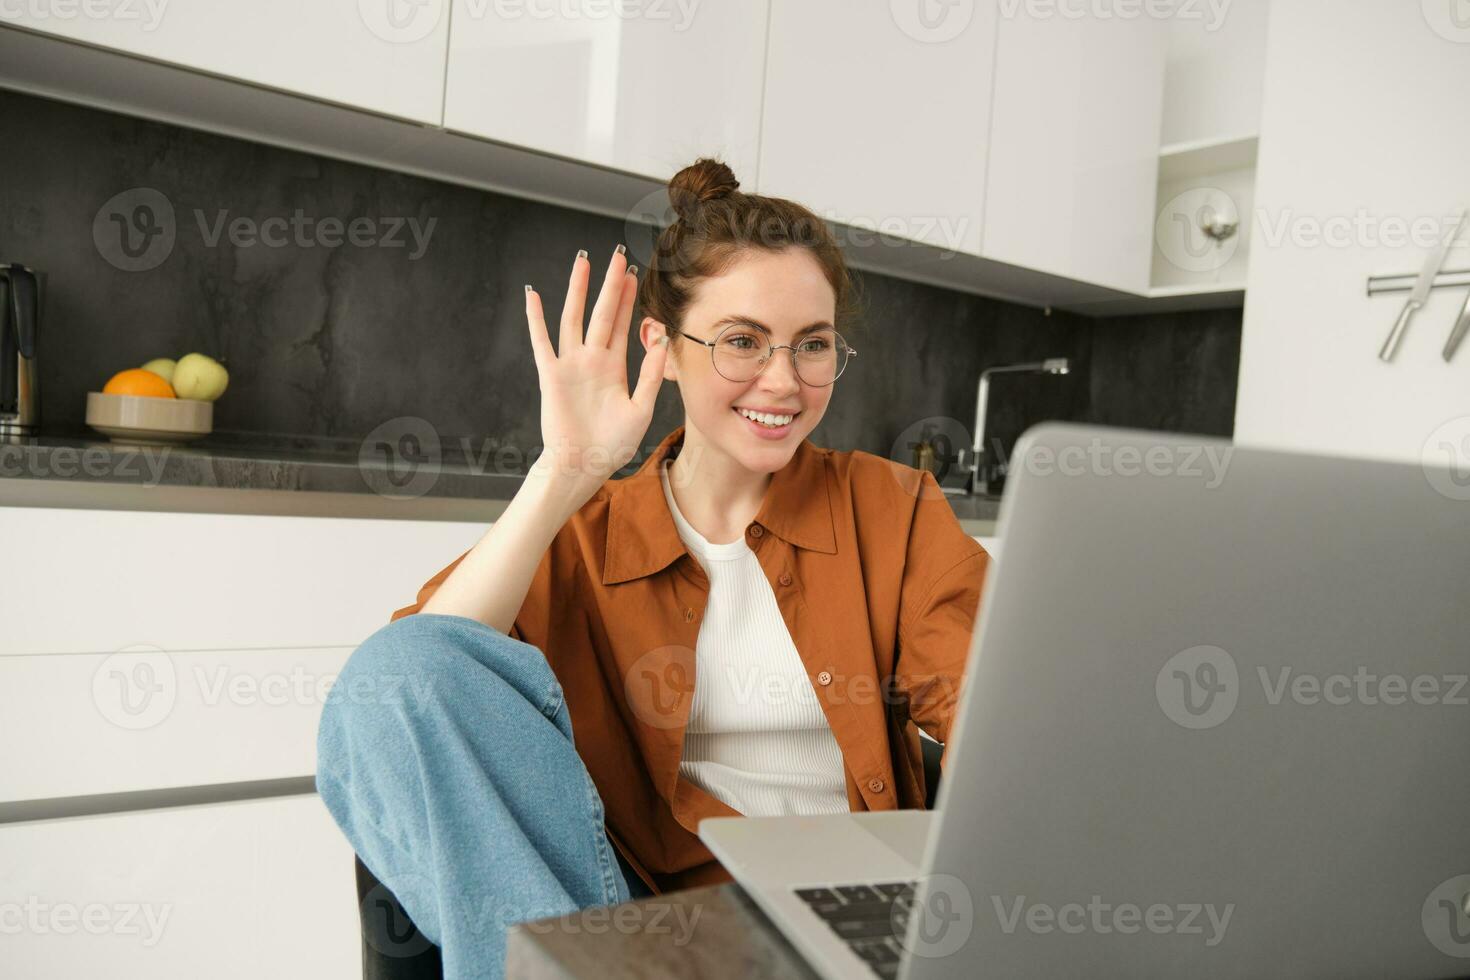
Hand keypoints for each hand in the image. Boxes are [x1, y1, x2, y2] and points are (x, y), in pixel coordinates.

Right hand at [525, 246, 668, 498]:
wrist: (583, 465)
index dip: (629, 300)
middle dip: (609, 285)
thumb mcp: (640, 409)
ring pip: (573, 318)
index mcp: (614, 368)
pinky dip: (536, 319)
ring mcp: (570, 365)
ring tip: (582, 261)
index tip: (635, 275)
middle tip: (616, 256)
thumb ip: (649, 376)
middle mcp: (592, 360)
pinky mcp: (551, 375)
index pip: (623, 325)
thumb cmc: (612, 444)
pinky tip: (533, 295)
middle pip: (601, 313)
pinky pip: (542, 342)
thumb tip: (661, 343)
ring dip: (577, 290)